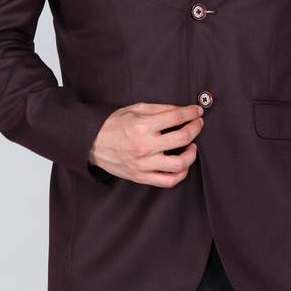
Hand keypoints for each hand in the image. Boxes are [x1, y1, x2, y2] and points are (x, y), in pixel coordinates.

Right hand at [88, 102, 204, 186]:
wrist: (92, 143)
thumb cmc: (114, 124)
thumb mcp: (136, 109)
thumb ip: (160, 109)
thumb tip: (183, 110)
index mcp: (142, 126)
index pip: (176, 117)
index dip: (191, 112)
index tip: (197, 111)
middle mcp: (144, 146)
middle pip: (182, 138)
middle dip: (195, 128)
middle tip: (197, 124)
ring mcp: (143, 164)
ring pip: (179, 164)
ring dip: (192, 153)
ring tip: (192, 145)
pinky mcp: (141, 177)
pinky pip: (168, 180)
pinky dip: (181, 173)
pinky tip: (183, 164)